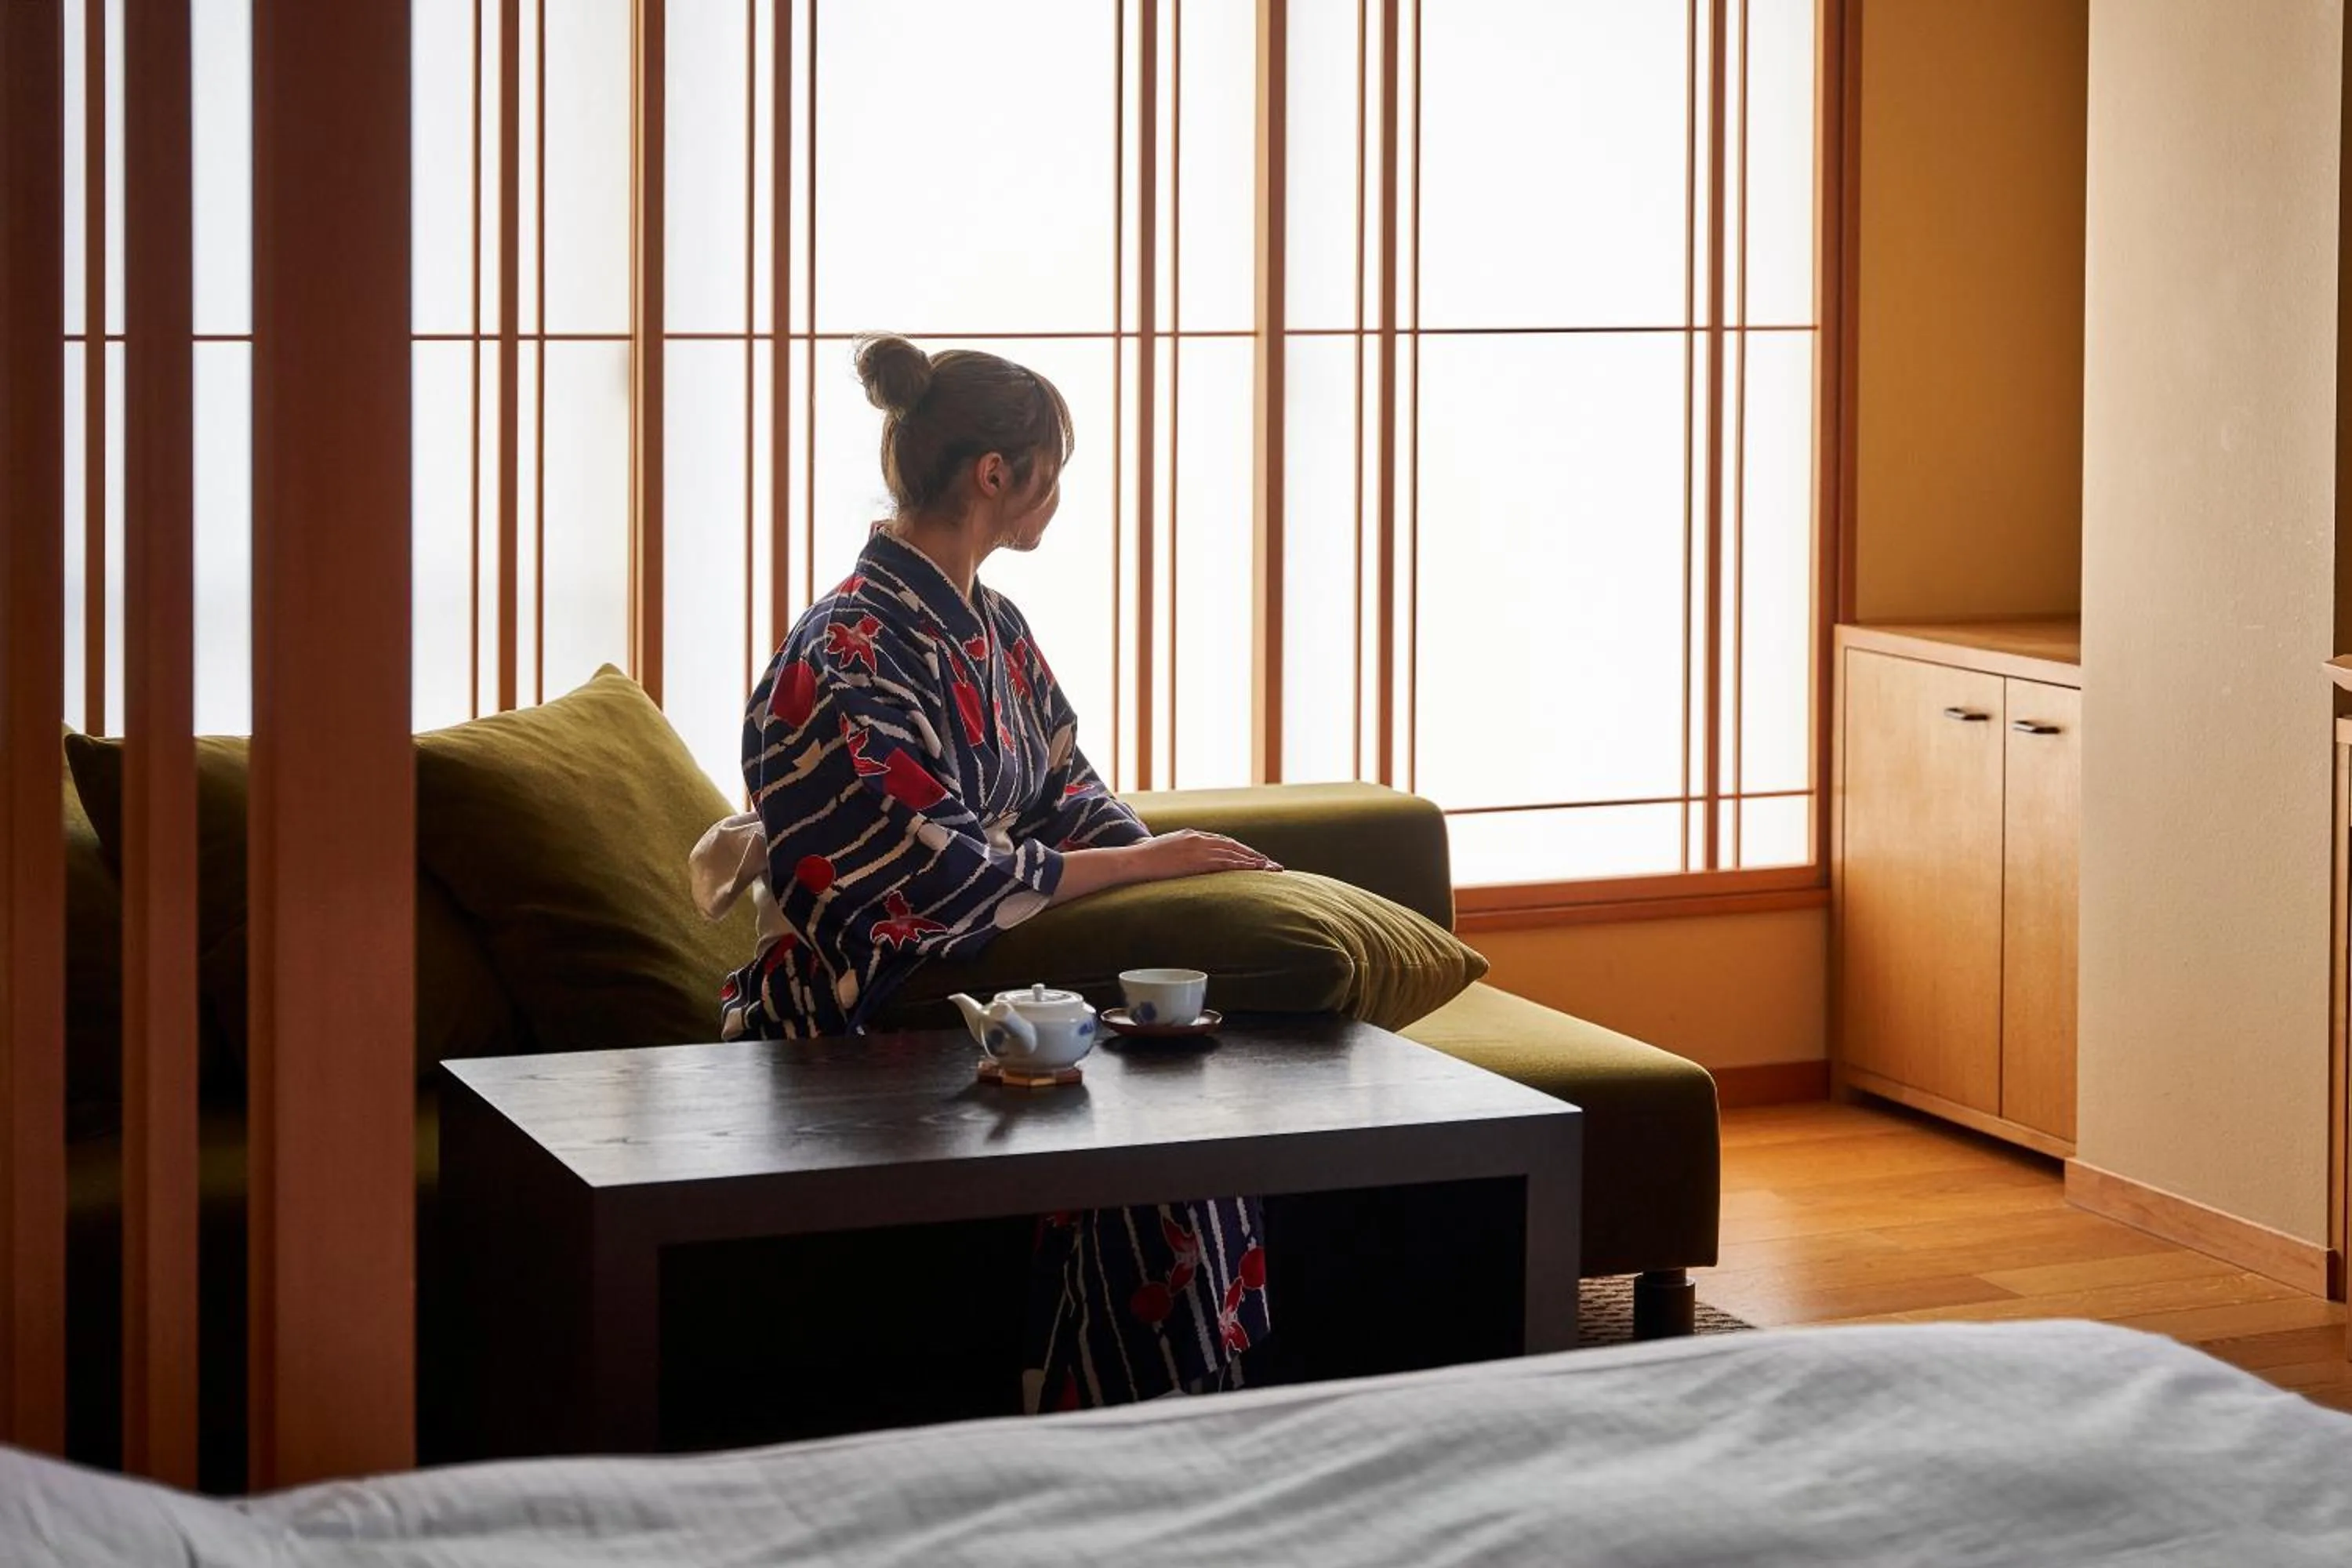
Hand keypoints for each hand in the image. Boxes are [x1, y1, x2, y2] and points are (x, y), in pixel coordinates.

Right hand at [1130, 830, 1282, 882]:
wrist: (1134, 860)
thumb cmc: (1143, 860)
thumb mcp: (1162, 851)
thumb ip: (1176, 852)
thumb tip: (1178, 861)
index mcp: (1190, 835)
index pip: (1220, 841)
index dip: (1237, 849)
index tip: (1249, 856)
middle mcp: (1198, 839)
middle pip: (1232, 845)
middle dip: (1251, 854)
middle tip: (1268, 862)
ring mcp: (1199, 849)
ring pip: (1234, 853)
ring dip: (1253, 860)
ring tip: (1269, 867)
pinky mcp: (1199, 861)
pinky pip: (1227, 862)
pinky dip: (1243, 865)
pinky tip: (1256, 869)